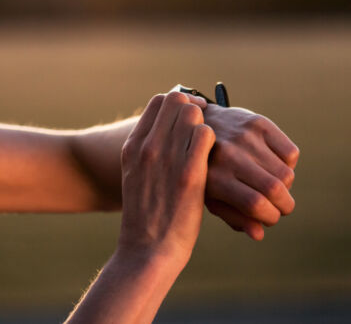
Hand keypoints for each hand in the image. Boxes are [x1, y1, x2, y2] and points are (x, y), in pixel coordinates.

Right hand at [118, 91, 215, 264]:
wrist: (148, 249)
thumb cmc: (146, 217)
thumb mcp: (135, 176)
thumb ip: (147, 153)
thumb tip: (164, 136)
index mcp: (133, 146)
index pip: (158, 101)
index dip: (178, 102)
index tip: (190, 113)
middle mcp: (148, 146)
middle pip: (176, 101)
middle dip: (194, 109)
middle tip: (206, 125)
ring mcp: (167, 157)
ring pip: (192, 114)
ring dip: (206, 125)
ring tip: (211, 144)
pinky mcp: (189, 172)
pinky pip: (206, 136)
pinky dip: (214, 141)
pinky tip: (217, 157)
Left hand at [201, 104, 299, 239]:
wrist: (198, 123)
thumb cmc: (206, 169)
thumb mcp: (210, 196)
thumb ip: (233, 217)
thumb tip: (259, 235)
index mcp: (213, 177)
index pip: (254, 204)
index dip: (270, 217)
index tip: (270, 218)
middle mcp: (228, 155)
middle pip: (275, 189)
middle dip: (285, 206)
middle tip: (281, 207)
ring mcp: (244, 137)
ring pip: (286, 173)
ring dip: (287, 186)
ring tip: (273, 184)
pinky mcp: (259, 123)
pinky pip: (291, 154)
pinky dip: (288, 164)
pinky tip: (272, 163)